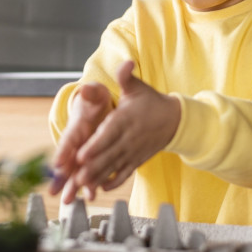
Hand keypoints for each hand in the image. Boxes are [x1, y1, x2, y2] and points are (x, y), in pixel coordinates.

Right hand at [49, 81, 113, 200]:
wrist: (99, 106)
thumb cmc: (95, 100)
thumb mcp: (95, 94)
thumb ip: (91, 93)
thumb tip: (86, 88)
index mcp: (76, 127)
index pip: (67, 140)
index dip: (63, 151)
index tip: (58, 163)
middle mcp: (76, 143)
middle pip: (66, 162)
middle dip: (61, 178)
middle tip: (54, 192)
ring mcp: (83, 153)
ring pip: (75, 172)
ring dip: (72, 187)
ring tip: (68, 201)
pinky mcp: (91, 159)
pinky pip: (90, 174)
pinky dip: (90, 185)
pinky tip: (91, 196)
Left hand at [68, 60, 180, 201]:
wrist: (175, 120)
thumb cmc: (151, 102)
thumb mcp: (138, 87)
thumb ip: (126, 76)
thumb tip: (126, 62)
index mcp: (125, 120)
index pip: (108, 135)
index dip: (95, 146)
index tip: (80, 155)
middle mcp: (128, 138)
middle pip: (108, 155)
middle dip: (91, 167)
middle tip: (76, 178)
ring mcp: (133, 152)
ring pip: (114, 167)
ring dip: (98, 178)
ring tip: (84, 187)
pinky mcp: (137, 161)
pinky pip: (125, 174)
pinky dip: (114, 182)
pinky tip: (102, 189)